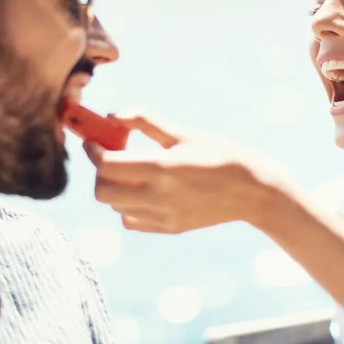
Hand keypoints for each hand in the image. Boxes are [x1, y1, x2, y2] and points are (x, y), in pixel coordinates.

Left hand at [83, 113, 298, 233]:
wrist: (251, 190)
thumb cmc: (218, 153)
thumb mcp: (183, 133)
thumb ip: (145, 122)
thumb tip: (114, 115)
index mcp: (162, 168)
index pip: (107, 165)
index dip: (93, 151)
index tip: (93, 141)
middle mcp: (158, 196)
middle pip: (103, 192)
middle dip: (99, 172)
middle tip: (110, 157)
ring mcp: (163, 216)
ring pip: (115, 206)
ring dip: (114, 188)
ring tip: (131, 172)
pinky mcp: (168, 228)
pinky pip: (131, 220)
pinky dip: (127, 206)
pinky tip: (143, 190)